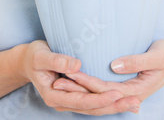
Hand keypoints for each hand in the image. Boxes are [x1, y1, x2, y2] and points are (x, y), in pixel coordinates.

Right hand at [20, 40, 138, 113]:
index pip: (82, 100)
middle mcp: (63, 102)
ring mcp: (69, 100)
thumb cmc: (33, 56)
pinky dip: (107, 101)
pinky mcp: (74, 95)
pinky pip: (93, 101)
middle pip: (92, 109)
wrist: (27, 61)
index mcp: (55, 96)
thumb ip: (57, 61)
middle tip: (136, 103)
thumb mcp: (41, 55)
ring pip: (94, 108)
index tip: (118, 94)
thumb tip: (76, 66)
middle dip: (114, 106)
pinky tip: (121, 99)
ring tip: (135, 104)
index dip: (101, 98)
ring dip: (115, 106)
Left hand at [54, 40, 163, 112]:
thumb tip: (114, 65)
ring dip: (80, 90)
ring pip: (99, 95)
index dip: (87, 82)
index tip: (70, 75)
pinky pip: (104, 89)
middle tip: (56, 82)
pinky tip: (77, 82)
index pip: (105, 89)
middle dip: (77, 90)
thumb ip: (135, 61)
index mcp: (137, 90)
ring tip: (60, 83)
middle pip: (98, 95)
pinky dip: (89, 87)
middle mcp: (130, 95)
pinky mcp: (125, 85)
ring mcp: (127, 91)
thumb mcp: (156, 56)